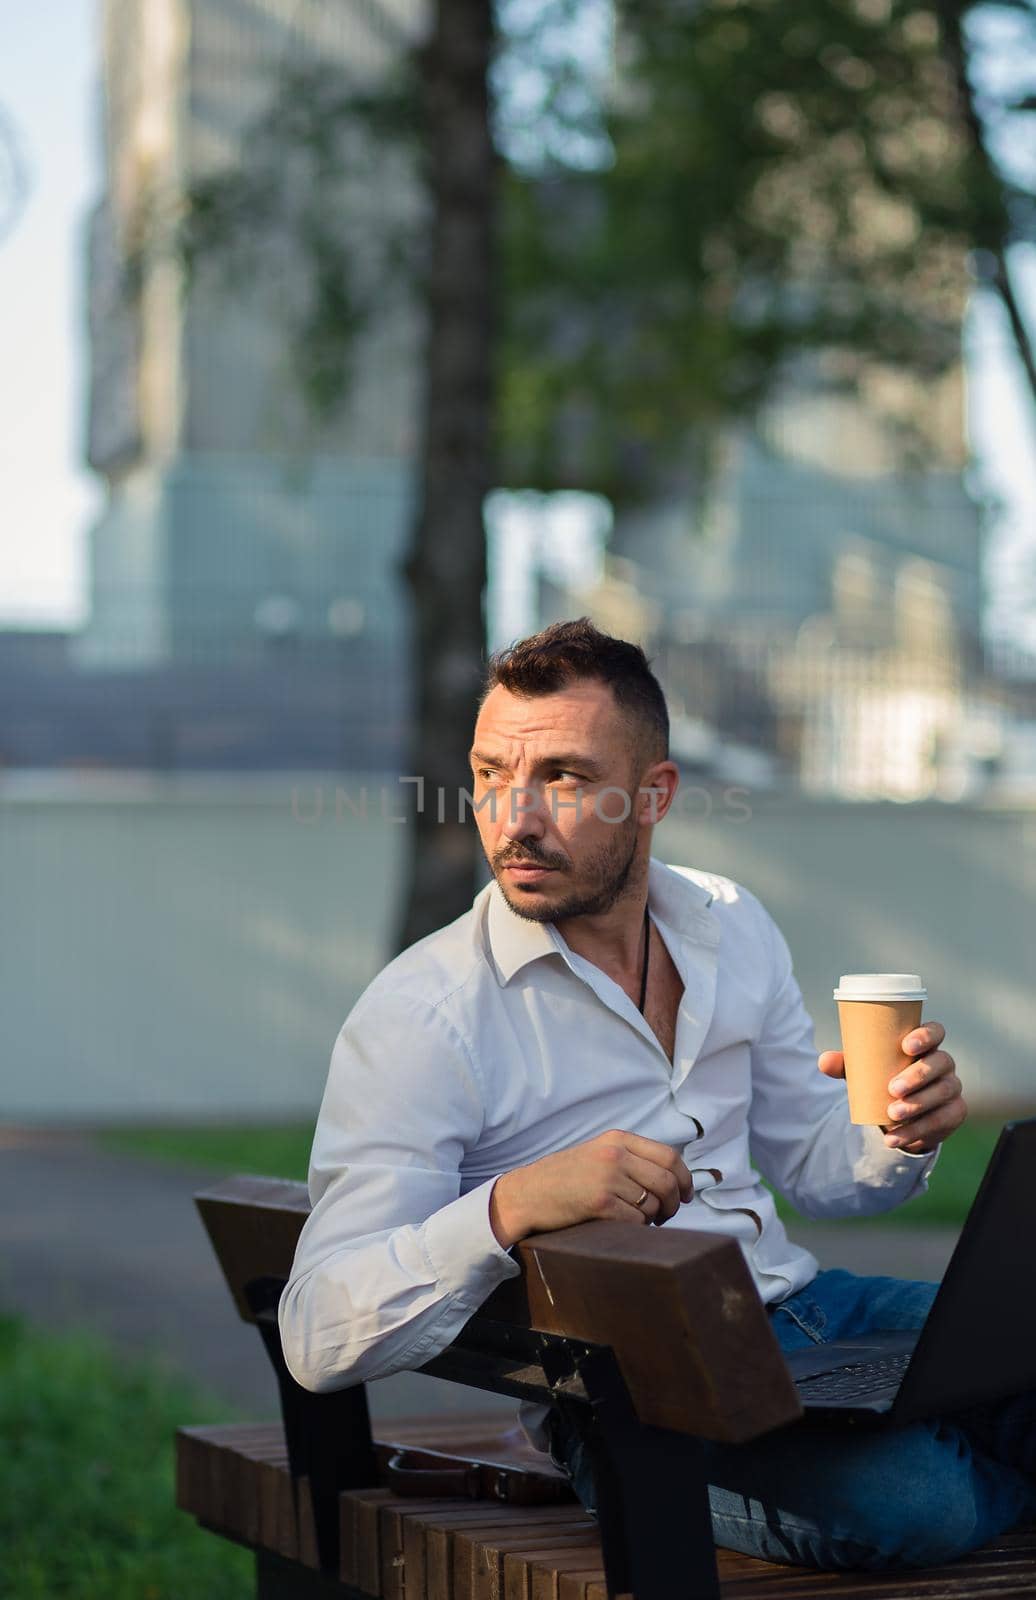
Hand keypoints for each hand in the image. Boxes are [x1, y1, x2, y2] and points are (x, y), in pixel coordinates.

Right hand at [489, 1129, 693, 1247]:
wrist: (527, 1193)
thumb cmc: (564, 1179)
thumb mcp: (598, 1154)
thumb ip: (630, 1158)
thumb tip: (673, 1178)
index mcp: (617, 1139)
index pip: (669, 1157)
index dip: (685, 1179)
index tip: (687, 1195)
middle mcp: (615, 1155)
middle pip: (667, 1181)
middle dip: (674, 1203)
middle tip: (666, 1215)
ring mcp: (607, 1178)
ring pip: (653, 1204)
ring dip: (652, 1218)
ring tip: (637, 1220)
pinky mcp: (600, 1203)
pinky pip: (636, 1221)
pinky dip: (636, 1228)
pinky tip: (622, 1225)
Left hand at [818, 1020, 966, 1153]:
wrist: (896, 1116)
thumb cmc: (881, 1080)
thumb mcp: (863, 1071)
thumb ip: (845, 1064)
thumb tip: (823, 1061)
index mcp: (925, 1045)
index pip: (936, 1031)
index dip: (926, 1035)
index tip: (906, 1046)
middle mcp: (943, 1062)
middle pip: (941, 1062)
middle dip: (917, 1076)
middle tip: (892, 1089)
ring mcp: (952, 1087)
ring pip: (942, 1092)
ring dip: (917, 1105)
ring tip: (891, 1115)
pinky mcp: (954, 1112)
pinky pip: (941, 1120)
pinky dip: (916, 1131)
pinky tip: (894, 1137)